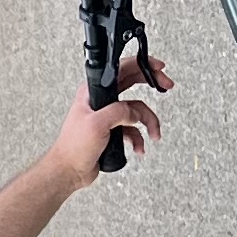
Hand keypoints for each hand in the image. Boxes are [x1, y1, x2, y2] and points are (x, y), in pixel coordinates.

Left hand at [47, 50, 167, 187]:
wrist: (70, 171)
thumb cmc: (73, 147)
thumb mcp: (96, 124)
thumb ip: (118, 112)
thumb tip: (133, 112)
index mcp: (93, 92)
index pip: (121, 70)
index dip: (142, 65)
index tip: (157, 67)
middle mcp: (102, 100)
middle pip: (133, 84)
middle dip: (152, 85)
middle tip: (166, 85)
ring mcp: (108, 115)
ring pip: (137, 111)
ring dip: (148, 122)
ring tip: (153, 134)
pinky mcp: (113, 130)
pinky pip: (134, 129)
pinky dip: (139, 138)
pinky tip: (138, 147)